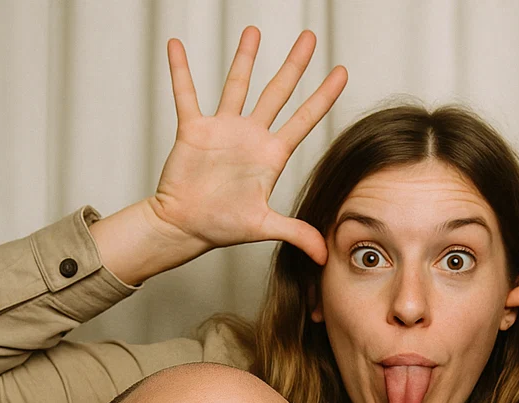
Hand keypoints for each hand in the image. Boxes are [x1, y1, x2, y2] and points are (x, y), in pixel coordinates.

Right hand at [148, 26, 345, 263]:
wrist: (186, 226)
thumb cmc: (222, 226)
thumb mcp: (265, 227)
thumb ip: (296, 233)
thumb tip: (325, 256)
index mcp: (271, 156)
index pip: (304, 119)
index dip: (323, 96)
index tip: (342, 72)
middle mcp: (251, 136)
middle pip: (278, 92)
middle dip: (295, 64)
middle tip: (310, 37)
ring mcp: (223, 130)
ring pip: (237, 84)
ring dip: (245, 57)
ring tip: (255, 30)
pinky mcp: (193, 129)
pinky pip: (186, 93)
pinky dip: (180, 70)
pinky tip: (176, 45)